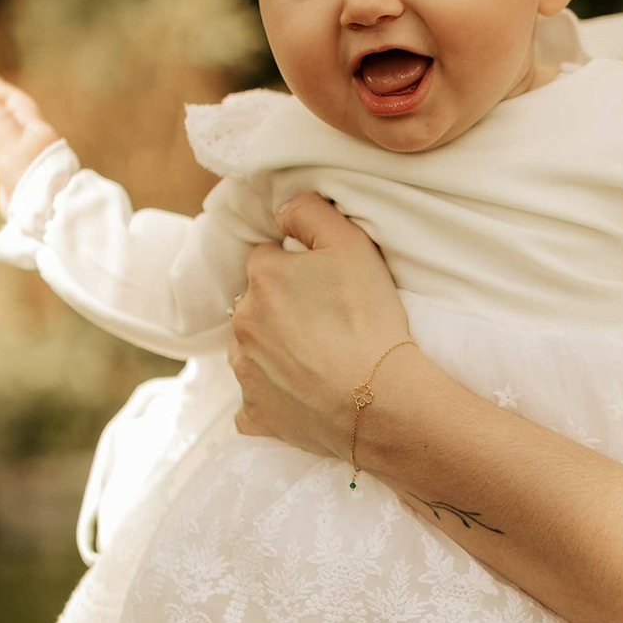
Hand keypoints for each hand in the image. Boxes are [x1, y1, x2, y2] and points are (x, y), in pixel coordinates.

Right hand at [0, 71, 59, 203]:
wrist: (44, 211)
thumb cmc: (29, 175)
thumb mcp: (10, 145)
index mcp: (35, 129)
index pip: (16, 102)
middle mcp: (31, 140)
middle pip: (11, 113)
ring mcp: (24, 157)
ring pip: (5, 133)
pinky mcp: (17, 174)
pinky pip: (0, 156)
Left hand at [230, 191, 414, 458]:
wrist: (379, 400)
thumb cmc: (369, 320)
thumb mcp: (352, 244)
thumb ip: (311, 212)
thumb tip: (283, 208)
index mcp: (262, 277)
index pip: (269, 259)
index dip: (298, 270)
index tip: (325, 287)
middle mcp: (242, 322)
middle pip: (257, 305)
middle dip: (283, 310)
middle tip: (328, 325)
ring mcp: (245, 371)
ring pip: (252, 350)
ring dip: (275, 351)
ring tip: (319, 361)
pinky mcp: (255, 414)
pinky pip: (253, 403)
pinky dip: (272, 398)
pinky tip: (301, 397)